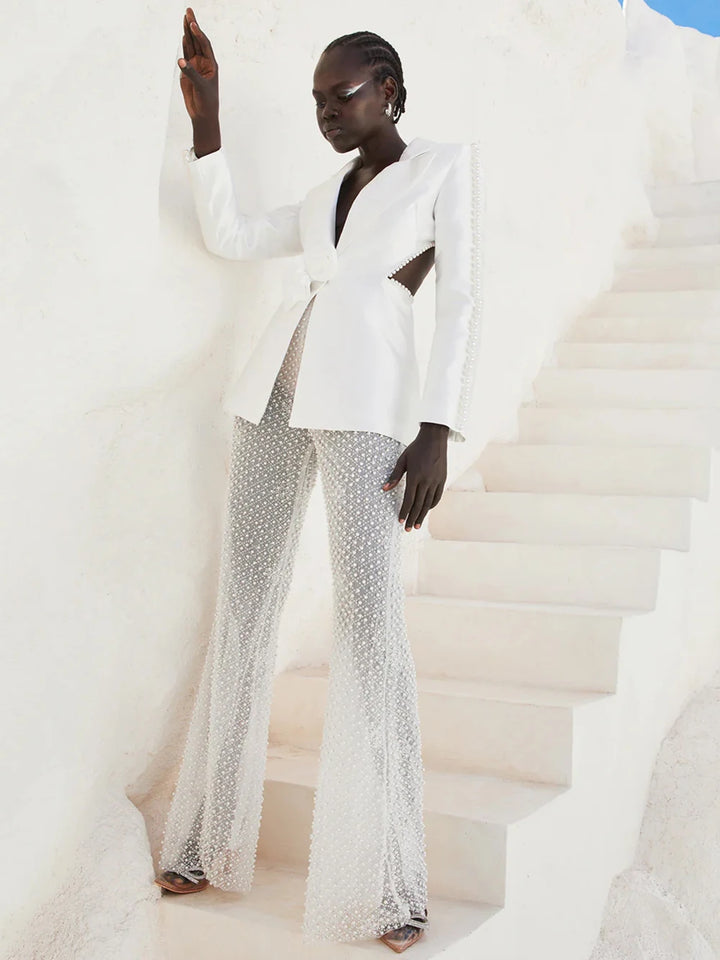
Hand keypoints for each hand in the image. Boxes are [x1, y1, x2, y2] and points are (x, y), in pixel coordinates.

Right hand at [178, 7, 218, 124]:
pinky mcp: (187, 72)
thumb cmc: (207, 102)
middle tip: (188, 11)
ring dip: (187, 32)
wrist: (202, 114)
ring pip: (191, 45)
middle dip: (193, 26)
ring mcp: (195, 66)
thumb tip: (180, 60)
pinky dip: (184, 45)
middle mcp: (204, 62)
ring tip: (185, 17)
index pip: (205, 45)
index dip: (198, 34)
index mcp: (211, 65)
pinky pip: (185, 55)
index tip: (193, 24)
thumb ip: (191, 73)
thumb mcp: (201, 87)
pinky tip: (183, 35)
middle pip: (197, 40)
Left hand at [382, 423, 448, 530]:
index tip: (400, 520)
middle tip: (407, 529)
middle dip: (412, 518)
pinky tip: (426, 510)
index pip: (408, 499)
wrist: (434, 438)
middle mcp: (426, 481)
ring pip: (428, 503)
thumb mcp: (402, 460)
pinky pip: (437, 496)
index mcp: (415, 477)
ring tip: (416, 525)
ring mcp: (436, 481)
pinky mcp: (442, 479)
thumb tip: (384, 489)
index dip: (404, 512)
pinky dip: (431, 505)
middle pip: (418, 505)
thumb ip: (394, 476)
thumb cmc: (416, 448)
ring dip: (422, 515)